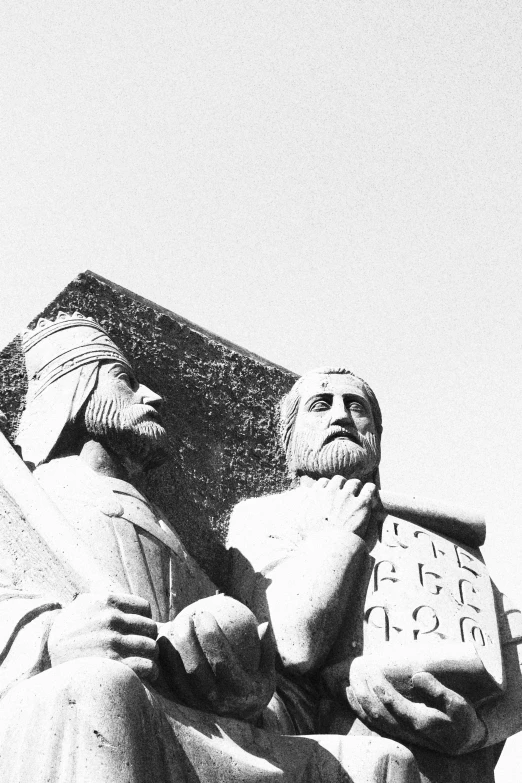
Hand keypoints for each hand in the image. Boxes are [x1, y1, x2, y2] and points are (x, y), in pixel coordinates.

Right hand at [47, 593, 158, 681]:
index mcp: (106, 602)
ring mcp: (112, 642)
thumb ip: (104, 597)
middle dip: (148, 638)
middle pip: (150, 628)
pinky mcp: (114, 665)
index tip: (138, 630)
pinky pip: (147, 665)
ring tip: (147, 660)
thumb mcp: (82, 605)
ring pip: (152, 647)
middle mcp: (111, 619)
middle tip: (141, 647)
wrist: (43, 659)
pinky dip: (151, 670)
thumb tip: (125, 589)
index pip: (144, 608)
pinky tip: (146, 673)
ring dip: (151, 655)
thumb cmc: (67, 632)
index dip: (144, 620)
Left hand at [158, 611, 275, 720]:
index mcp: (238, 691)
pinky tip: (160, 642)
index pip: (221, 661)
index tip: (205, 613)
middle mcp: (216, 701)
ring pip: (178, 678)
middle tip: (186, 616)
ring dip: (171, 651)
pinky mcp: (184, 706)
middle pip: (194, 669)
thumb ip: (266, 650)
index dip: (211, 637)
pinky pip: (169, 685)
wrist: (241, 720)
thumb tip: (265, 624)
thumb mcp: (267, 673)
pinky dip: (163, 664)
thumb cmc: (255, 687)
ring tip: (171, 625)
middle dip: (187, 640)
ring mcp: (198, 706)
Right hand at [301, 475, 376, 538]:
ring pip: (354, 483)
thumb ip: (302, 506)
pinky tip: (371, 496)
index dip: (329, 488)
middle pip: (339, 480)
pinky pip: (369, 488)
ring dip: (357, 489)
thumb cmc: (315, 539)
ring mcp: (347, 496)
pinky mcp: (362, 503)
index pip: (324, 482)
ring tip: (359, 497)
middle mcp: (332, 492)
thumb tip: (301, 496)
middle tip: (346, 497)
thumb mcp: (302, 520)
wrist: (331, 549)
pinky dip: (371, 490)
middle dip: (343, 487)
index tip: (333, 495)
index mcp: (317, 494)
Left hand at [346, 658, 486, 754]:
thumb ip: (437, 690)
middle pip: (379, 715)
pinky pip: (378, 726)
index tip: (373, 674)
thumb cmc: (462, 718)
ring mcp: (403, 734)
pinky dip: (365, 714)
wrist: (466, 740)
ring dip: (360, 706)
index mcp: (421, 722)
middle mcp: (409, 731)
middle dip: (365, 696)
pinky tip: (356, 702)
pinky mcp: (402, 734)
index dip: (382, 691)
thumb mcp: (457, 703)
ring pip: (376, 722)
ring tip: (348, 689)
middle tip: (354, 677)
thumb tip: (416, 676)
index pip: (395, 706)